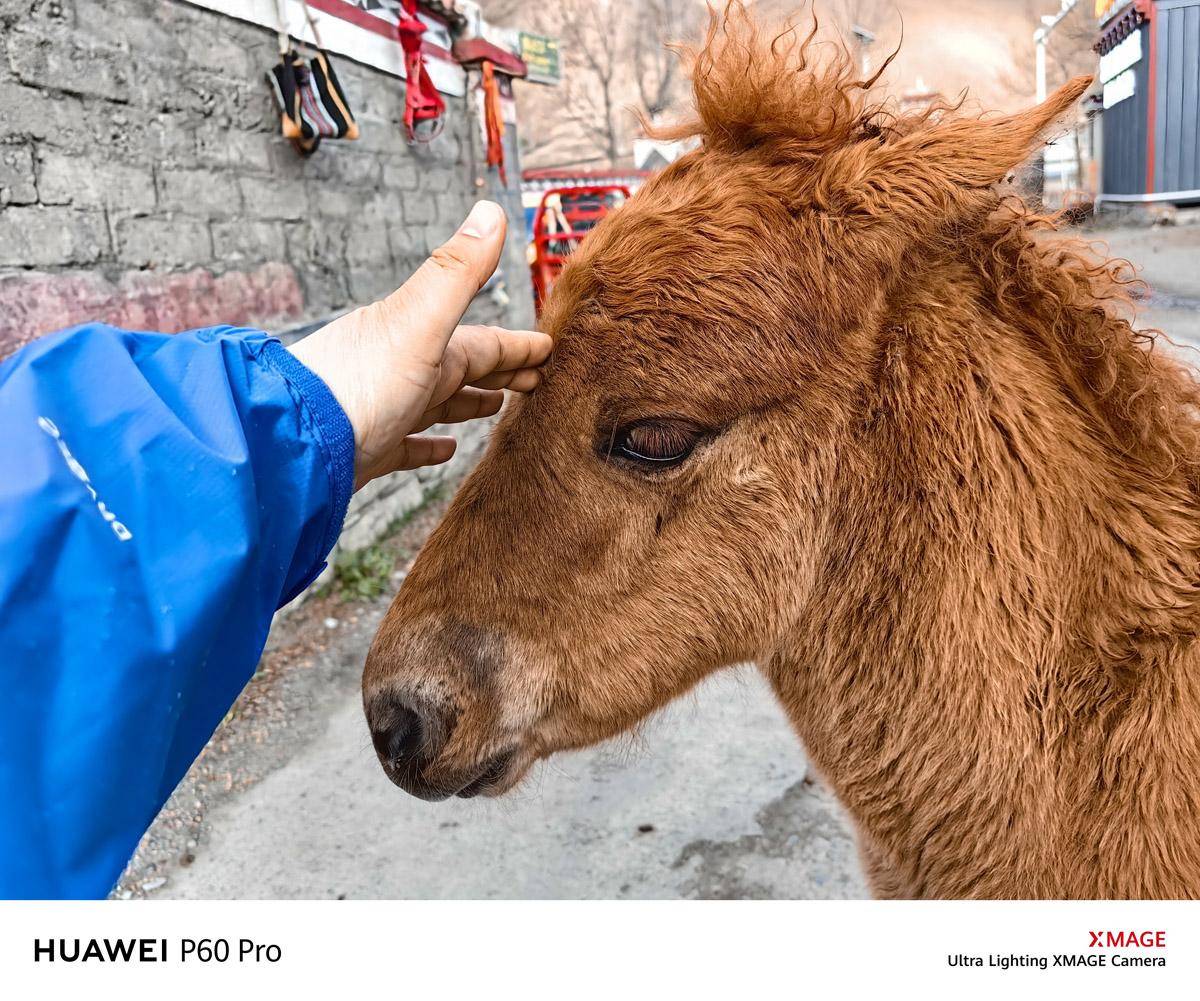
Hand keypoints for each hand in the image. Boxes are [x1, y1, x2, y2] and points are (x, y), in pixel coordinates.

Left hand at [289, 201, 551, 488]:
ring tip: (497, 407)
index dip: (517, 345)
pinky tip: (447, 450)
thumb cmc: (359, 383)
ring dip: (468, 402)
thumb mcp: (417, 321)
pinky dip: (430, 444)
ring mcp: (385, 409)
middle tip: (536, 381)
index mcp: (420, 340)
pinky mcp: (370, 450)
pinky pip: (408, 444)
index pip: (483, 341)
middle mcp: (403, 370)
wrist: (296, 441)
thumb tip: (491, 210)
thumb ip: (457, 272)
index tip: (549, 346)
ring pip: (438, 403)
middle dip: (501, 371)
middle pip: (463, 369)